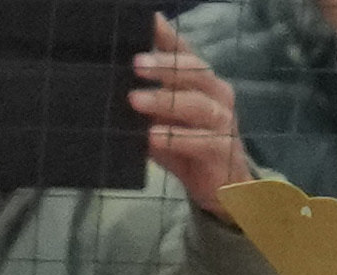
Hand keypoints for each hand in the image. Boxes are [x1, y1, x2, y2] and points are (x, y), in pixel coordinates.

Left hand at [136, 16, 250, 214]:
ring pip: (196, 104)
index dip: (168, 36)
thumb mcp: (163, 121)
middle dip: (164, 66)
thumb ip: (147, 100)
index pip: (185, 52)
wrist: (221, 191)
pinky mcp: (223, 150)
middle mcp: (217, 94)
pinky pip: (201, 140)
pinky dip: (175, 137)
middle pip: (194, 72)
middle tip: (135, 64)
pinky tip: (152, 136)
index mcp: (203, 81)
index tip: (149, 21)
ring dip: (164, 101)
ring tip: (135, 100)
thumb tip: (113, 83)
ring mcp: (224, 122)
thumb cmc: (188, 149)